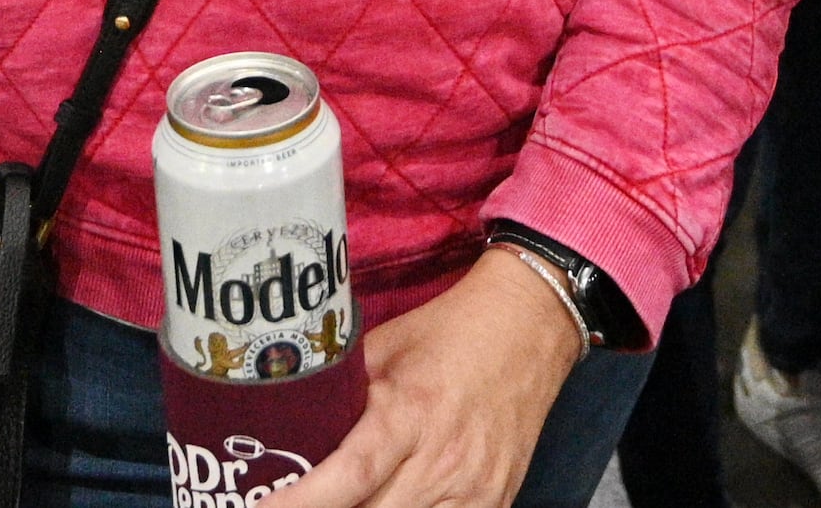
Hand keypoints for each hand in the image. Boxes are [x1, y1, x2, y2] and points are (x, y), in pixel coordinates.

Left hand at [269, 249, 583, 507]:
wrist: (529, 330)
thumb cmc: (450, 333)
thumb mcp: (385, 350)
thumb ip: (344, 395)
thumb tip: (292, 427)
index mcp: (410, 413)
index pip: (350, 474)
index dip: (301, 503)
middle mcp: (443, 461)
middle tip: (293, 507)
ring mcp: (474, 491)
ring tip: (338, 506)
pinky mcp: (495, 505)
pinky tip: (387, 506)